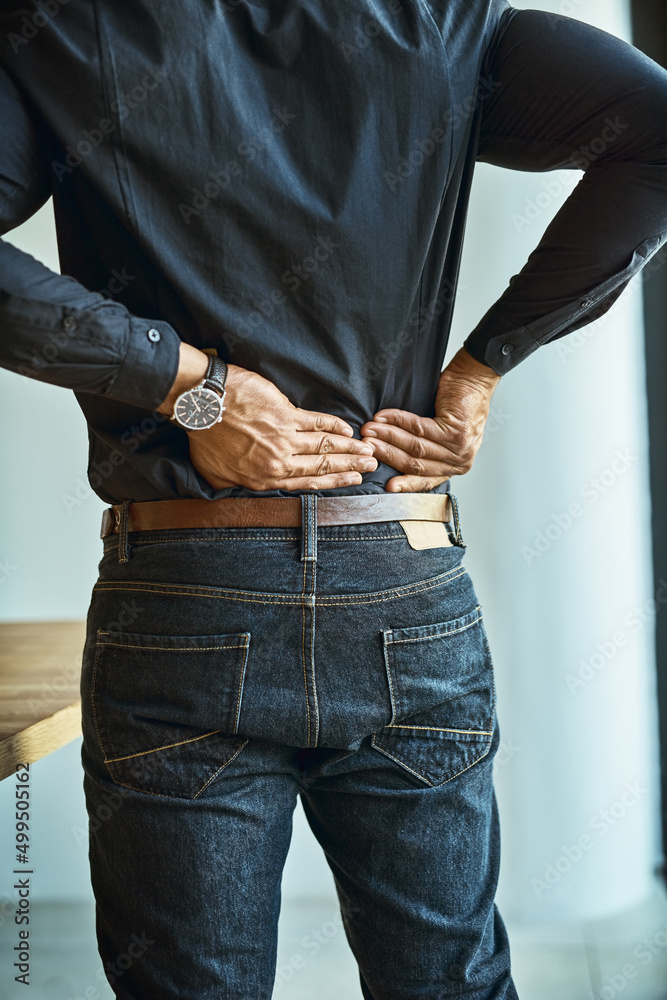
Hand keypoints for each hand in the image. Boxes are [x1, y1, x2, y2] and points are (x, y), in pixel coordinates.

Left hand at [186, 363, 377, 490]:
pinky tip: (347, 428)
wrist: (202, 405)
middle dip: (351, 466)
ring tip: (368, 449)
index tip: (353, 481)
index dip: (334, 482)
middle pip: (323, 465)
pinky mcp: (284, 415)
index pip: (307, 483)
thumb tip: (236, 493)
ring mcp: (283, 438)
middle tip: (372, 465)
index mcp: (264, 478)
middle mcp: (278, 462)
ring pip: (325, 445)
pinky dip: (333, 425)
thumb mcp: (214, 474)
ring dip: (349, 448)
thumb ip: (232, 486)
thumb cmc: (204, 438)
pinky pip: (316, 421)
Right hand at [360, 347, 500, 491]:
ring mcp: (459, 448)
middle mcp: (459, 462)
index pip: (426, 480)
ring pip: (415, 446)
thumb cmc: (456, 404)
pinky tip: (383, 417)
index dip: (405, 483)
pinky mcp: (455, 431)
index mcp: (455, 466)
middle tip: (366, 446)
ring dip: (388, 437)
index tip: (387, 487)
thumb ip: (426, 449)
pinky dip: (397, 421)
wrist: (474, 379)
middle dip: (387, 454)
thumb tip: (391, 455)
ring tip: (369, 430)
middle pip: (416, 463)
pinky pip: (419, 428)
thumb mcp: (442, 433)